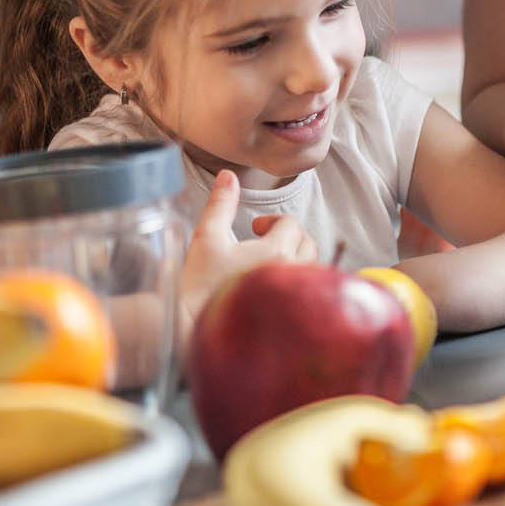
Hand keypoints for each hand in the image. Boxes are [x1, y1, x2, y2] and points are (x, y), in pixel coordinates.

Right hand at [176, 171, 319, 340]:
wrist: (192, 329)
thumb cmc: (199, 286)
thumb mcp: (205, 238)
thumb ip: (221, 204)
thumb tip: (228, 176)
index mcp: (275, 252)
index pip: (290, 224)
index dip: (272, 221)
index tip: (255, 228)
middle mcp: (292, 274)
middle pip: (308, 243)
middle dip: (289, 237)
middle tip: (265, 241)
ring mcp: (294, 299)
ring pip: (312, 269)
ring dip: (296, 259)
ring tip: (270, 263)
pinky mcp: (292, 317)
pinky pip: (309, 295)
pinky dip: (299, 286)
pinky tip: (276, 289)